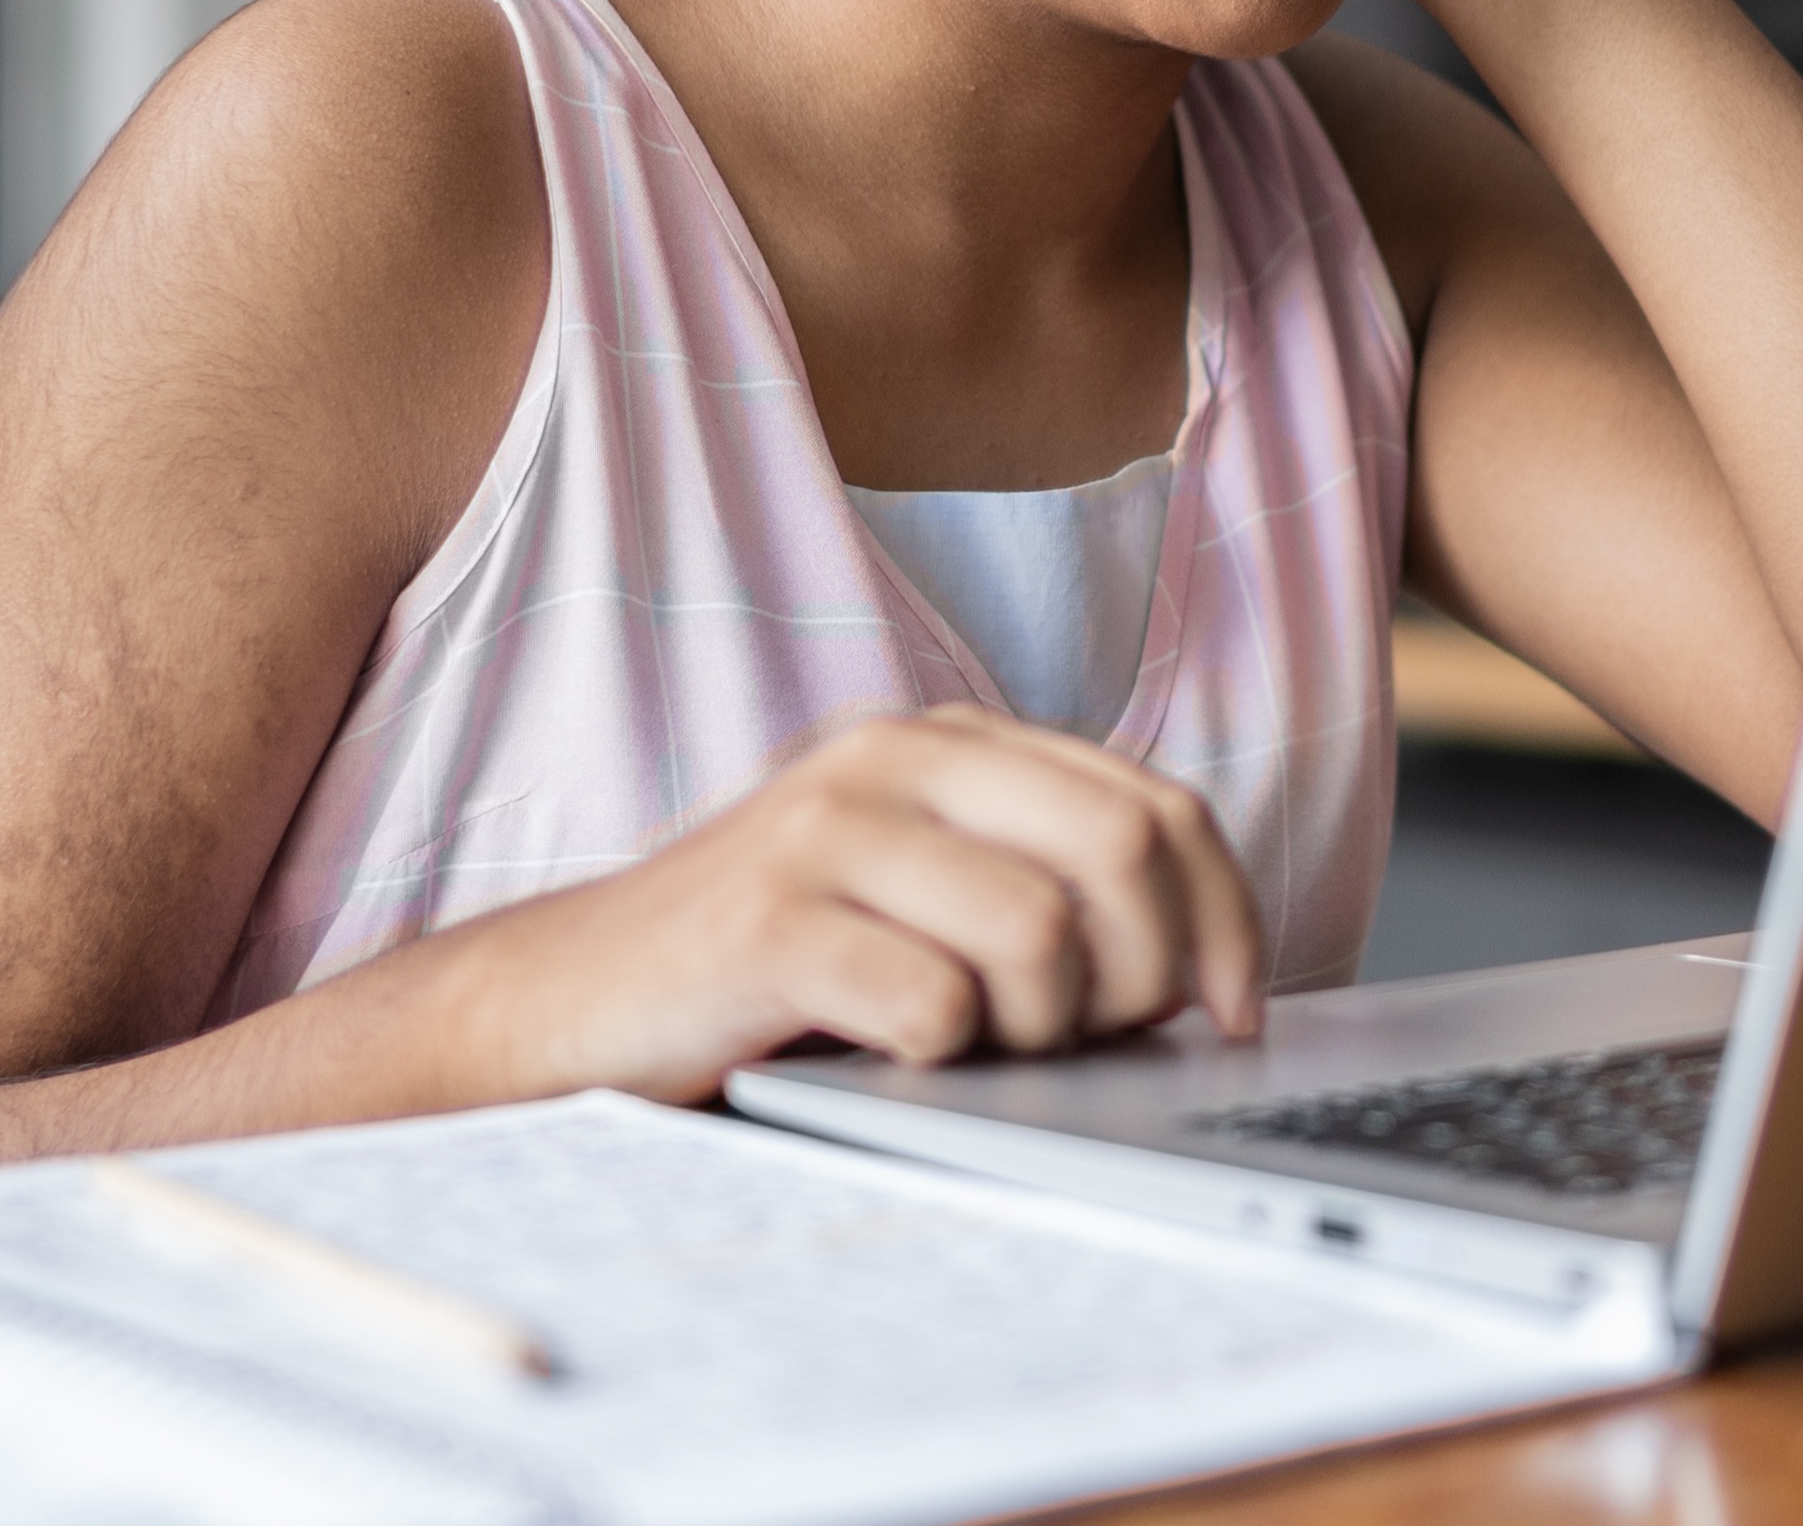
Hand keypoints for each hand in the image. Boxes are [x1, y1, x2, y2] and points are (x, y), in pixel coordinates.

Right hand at [429, 707, 1267, 1105]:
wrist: (571, 1004)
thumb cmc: (773, 971)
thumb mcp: (925, 899)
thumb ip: (1048, 894)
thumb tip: (1206, 975)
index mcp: (954, 743)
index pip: (1162, 806)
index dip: (1226, 921)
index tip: (1230, 1015)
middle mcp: (897, 759)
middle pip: (1128, 850)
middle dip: (1145, 977)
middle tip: (1090, 1043)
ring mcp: (828, 830)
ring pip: (1045, 933)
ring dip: (1042, 1030)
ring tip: (976, 1052)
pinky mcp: (768, 923)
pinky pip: (935, 1005)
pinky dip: (942, 1059)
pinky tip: (893, 1059)